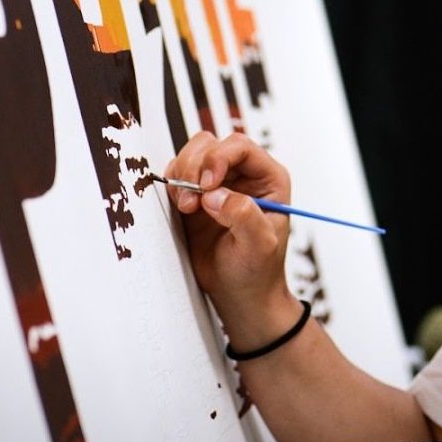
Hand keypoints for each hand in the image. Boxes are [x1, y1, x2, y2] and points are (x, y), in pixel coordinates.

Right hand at [164, 131, 293, 338]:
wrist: (240, 295)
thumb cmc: (258, 272)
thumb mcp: (259, 246)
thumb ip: (243, 215)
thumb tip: (215, 194)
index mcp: (268, 179)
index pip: (240, 147)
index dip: (219, 158)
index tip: (206, 183)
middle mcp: (243, 176)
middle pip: (211, 145)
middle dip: (195, 167)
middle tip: (191, 202)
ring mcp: (218, 185)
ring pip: (192, 155)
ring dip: (182, 176)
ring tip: (187, 207)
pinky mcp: (196, 197)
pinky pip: (178, 175)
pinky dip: (172, 185)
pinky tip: (181, 208)